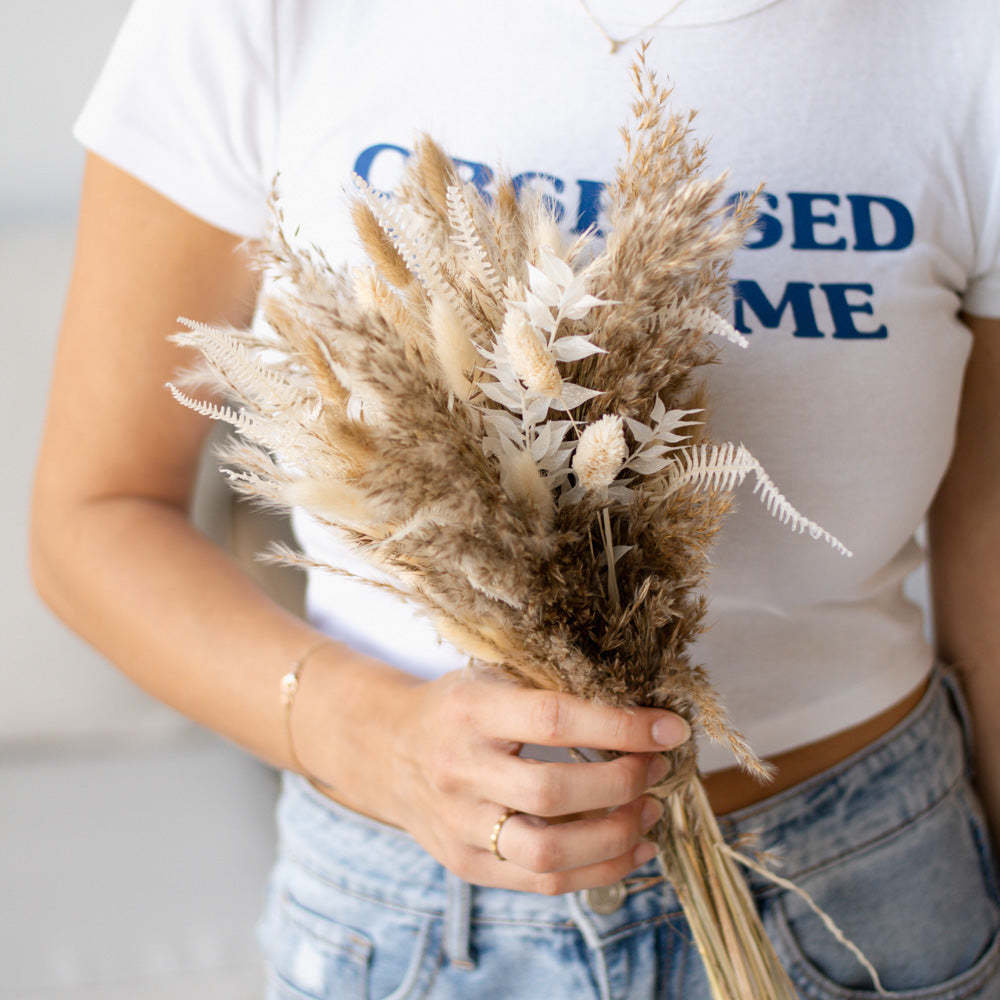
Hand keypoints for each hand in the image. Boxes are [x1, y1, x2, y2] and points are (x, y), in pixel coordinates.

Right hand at [381, 669, 689, 894]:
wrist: (384, 749)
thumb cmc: (455, 707)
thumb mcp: (490, 676)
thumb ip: (549, 686)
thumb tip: (638, 703)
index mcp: (469, 710)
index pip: (552, 720)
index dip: (619, 726)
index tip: (668, 728)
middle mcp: (459, 770)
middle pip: (553, 792)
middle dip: (623, 782)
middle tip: (656, 768)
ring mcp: (459, 824)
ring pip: (548, 850)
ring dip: (615, 835)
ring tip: (649, 812)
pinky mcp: (466, 863)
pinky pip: (540, 881)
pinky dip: (598, 871)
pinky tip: (633, 848)